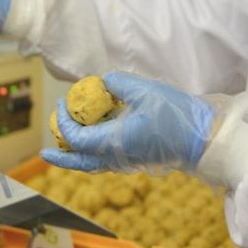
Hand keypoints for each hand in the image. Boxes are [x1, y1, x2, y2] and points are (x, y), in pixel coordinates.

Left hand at [41, 72, 214, 172]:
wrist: (203, 140)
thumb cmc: (175, 115)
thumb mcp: (143, 89)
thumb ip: (117, 83)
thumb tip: (102, 83)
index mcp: (114, 141)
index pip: (77, 138)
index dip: (65, 122)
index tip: (63, 102)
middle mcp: (116, 156)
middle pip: (79, 163)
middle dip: (61, 157)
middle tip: (44, 153)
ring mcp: (127, 161)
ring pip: (92, 165)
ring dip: (75, 156)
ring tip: (65, 146)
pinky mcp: (136, 159)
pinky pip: (106, 161)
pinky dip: (92, 154)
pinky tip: (94, 139)